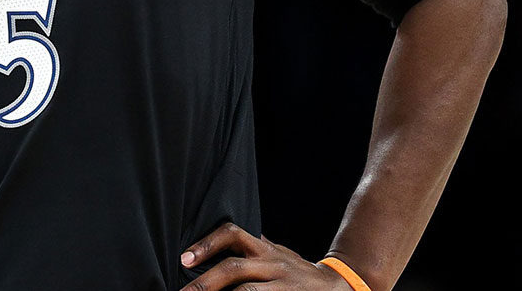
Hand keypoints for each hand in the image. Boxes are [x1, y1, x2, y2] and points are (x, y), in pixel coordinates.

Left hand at [177, 222, 346, 290]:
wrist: (337, 286)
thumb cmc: (295, 270)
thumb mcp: (275, 252)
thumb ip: (250, 247)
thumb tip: (216, 240)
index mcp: (264, 249)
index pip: (233, 234)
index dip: (207, 244)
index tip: (184, 258)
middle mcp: (272, 264)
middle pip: (234, 268)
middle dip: (205, 283)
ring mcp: (281, 285)